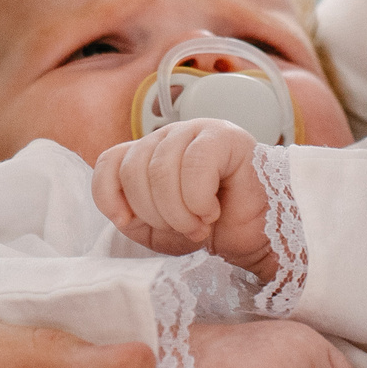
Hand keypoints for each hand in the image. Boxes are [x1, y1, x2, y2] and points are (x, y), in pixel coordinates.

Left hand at [93, 120, 280, 281]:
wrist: (257, 237)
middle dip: (155, 213)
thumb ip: (130, 216)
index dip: (109, 196)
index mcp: (147, 152)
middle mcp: (168, 135)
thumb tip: (121, 211)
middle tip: (184, 228)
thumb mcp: (156, 230)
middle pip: (133, 170)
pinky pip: (194, 166)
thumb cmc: (209, 228)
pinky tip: (213, 210)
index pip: (109, 162)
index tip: (129, 222)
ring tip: (200, 224)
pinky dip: (198, 200)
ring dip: (179, 212)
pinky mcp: (225, 136)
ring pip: (160, 170)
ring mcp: (196, 130)